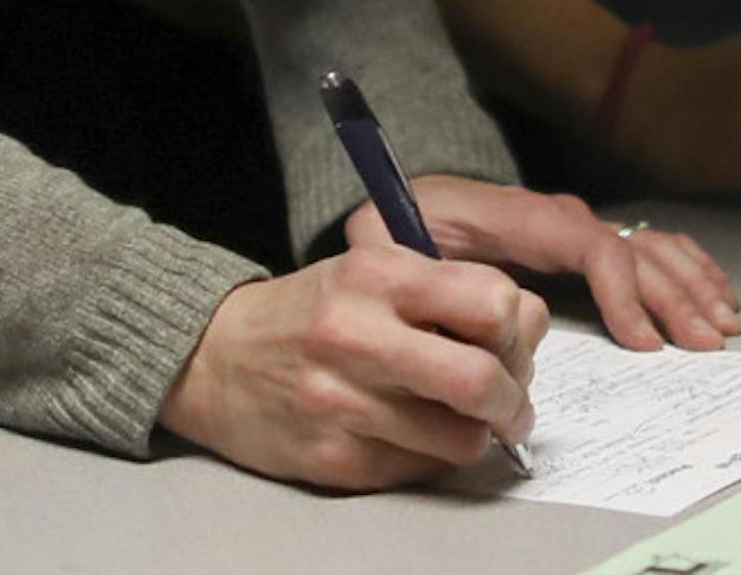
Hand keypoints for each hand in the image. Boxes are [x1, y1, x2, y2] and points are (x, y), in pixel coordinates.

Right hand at [157, 244, 545, 489]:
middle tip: (513, 405)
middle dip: (515, 401)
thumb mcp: (373, 270)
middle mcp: (360, 337)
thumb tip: (526, 327)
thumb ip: (447, 290)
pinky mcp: (335, 461)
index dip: (518, 327)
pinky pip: (420, 471)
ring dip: (478, 437)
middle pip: (482, 380)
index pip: (493, 300)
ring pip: (460, 440)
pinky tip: (414, 435)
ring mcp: (345, 405)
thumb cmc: (310, 312)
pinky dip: (432, 458)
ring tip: (464, 422)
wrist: (214, 358)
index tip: (512, 340)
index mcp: (378, 275)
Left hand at [347, 174, 740, 351]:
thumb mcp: (380, 243)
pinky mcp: (578, 241)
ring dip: (688, 282)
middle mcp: (552, 215)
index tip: (643, 342)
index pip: (583, 242)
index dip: (620, 289)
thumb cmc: (394, 232)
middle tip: (704, 344)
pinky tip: (714, 292)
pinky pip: (645, 244)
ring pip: (645, 243)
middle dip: (671, 296)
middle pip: (629, 246)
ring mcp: (571, 226)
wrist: (397, 207)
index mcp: (513, 216)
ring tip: (722, 324)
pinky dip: (685, 266)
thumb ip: (404, 264)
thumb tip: (442, 306)